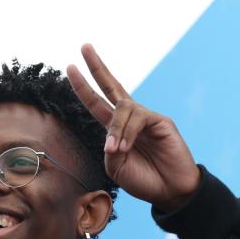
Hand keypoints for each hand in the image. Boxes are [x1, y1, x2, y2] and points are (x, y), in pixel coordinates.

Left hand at [67, 43, 200, 210]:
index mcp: (116, 130)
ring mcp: (146, 117)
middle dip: (96, 67)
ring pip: (122, 108)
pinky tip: (125, 147)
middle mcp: (130, 119)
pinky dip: (127, 133)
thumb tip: (112, 136)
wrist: (169, 191)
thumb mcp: (116, 168)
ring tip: (116, 151)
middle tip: (84, 47)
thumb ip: (108, 150)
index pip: (97, 102)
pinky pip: (138, 117)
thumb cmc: (144, 180)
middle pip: (111, 86)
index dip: (83, 87)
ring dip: (115, 130)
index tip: (70, 68)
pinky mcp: (161, 120)